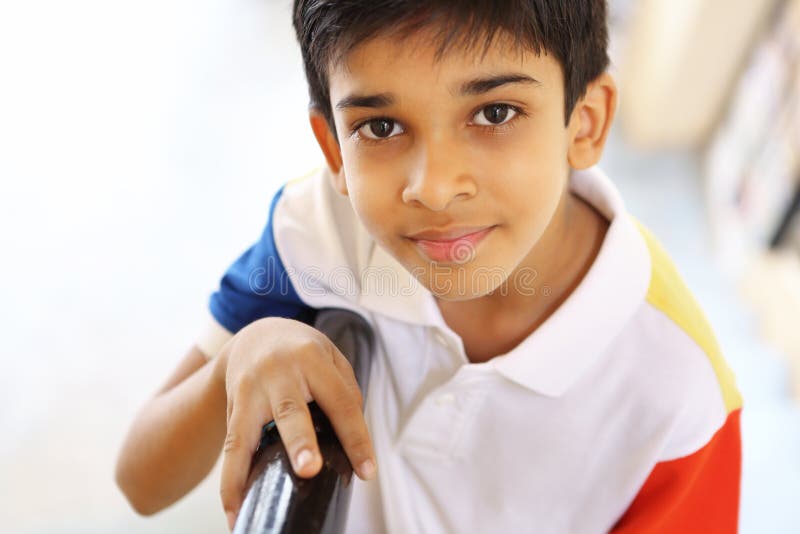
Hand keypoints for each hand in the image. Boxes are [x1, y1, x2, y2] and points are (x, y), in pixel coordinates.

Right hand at [214, 317, 376, 530]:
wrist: (255, 335)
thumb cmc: (302, 352)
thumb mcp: (330, 357)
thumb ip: (344, 391)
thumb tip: (352, 439)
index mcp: (311, 358)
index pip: (340, 401)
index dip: (355, 437)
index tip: (367, 471)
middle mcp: (278, 372)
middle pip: (291, 410)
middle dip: (300, 442)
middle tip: (309, 469)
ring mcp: (250, 390)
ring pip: (247, 432)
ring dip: (248, 470)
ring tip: (251, 503)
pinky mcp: (232, 408)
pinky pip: (229, 448)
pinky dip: (230, 482)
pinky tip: (234, 512)